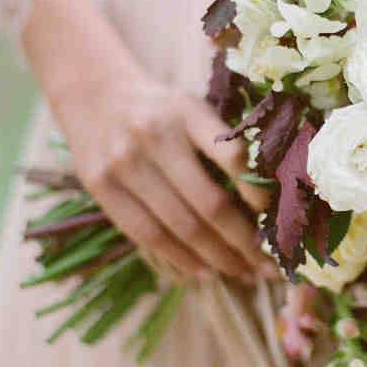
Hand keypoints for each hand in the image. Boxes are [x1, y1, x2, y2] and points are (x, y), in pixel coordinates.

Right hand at [51, 69, 276, 284]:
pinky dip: (181, 259)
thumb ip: (222, 143)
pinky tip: (204, 272)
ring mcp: (123, 163)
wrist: (92, 94)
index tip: (274, 216)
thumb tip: (265, 202)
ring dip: (217, 258)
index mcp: (187, 111)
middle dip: (244, 242)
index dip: (256, 192)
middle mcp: (154, 136)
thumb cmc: (160, 109)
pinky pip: (147, 235)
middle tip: (267, 265)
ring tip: (242, 272)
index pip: (232, 156)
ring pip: (180, 227)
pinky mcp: (100, 187)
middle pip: (209, 204)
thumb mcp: (192, 108)